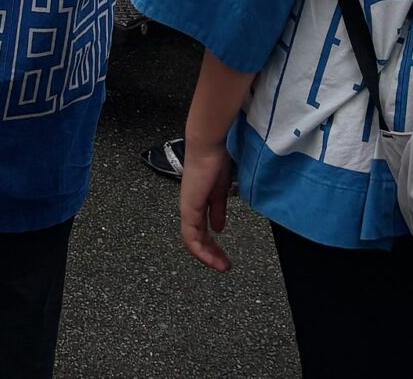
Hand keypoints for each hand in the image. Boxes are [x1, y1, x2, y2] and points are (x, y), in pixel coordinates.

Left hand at [178, 142, 232, 272]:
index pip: (201, 231)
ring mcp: (188, 209)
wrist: (207, 146)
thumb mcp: (220, 191)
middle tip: (224, 266)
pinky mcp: (189, 208)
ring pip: (192, 241)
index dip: (211, 245)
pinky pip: (191, 235)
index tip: (223, 256)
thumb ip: (218, 210)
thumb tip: (218, 228)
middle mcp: (189, 208)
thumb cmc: (214, 160)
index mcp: (197, 203)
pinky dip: (200, 249)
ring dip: (207, 256)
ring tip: (221, 266)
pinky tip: (211, 255)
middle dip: (211, 255)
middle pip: (196, 239)